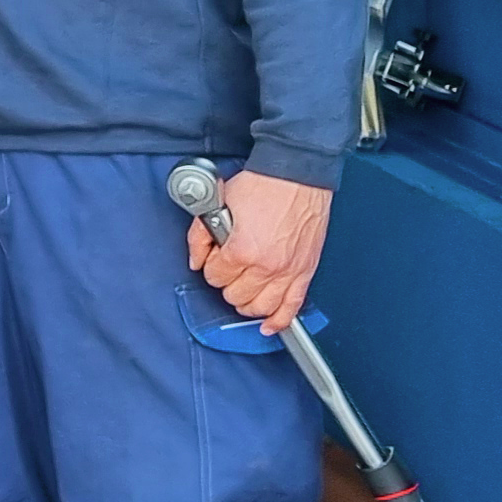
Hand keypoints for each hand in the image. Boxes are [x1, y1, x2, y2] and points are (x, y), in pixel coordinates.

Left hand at [187, 169, 331, 331]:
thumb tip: (196, 261)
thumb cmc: (263, 185)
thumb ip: (200, 236)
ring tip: (243, 289)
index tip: (216, 256)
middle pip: (235, 296)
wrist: (297, 175)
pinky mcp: (305, 272)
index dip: (211, 266)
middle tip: (229, 268)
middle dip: (226, 282)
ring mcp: (288, 272)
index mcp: (242, 250)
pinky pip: (292, 308)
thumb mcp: (218, 204)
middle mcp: (266, 267)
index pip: (214, 277)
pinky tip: (269, 326)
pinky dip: (279, 321)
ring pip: (260, 307)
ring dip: (247, 302)